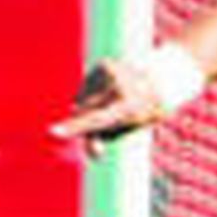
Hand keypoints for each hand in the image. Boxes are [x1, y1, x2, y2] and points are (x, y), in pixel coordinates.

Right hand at [51, 59, 172, 158]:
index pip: (96, 121)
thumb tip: (94, 152)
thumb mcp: (133, 127)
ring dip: (90, 107)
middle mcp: (118, 86)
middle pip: (84, 114)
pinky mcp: (103, 64)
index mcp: (129, 106)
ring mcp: (109, 72)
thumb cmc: (147, 108)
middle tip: (114, 118)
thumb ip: (109, 139)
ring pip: (82, 102)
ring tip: (116, 100)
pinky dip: (92, 94)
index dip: (73, 128)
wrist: (164, 76)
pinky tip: (111, 90)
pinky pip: (85, 89)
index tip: (52, 132)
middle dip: (87, 123)